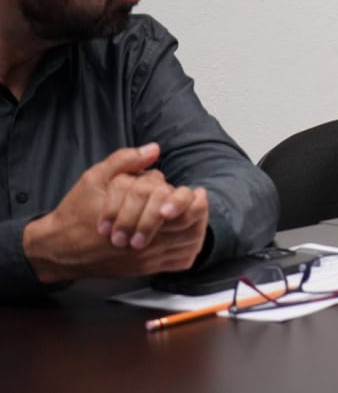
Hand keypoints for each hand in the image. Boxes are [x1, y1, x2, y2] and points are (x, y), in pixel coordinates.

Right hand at [23, 144, 209, 283]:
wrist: (58, 248)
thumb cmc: (76, 212)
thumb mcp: (95, 178)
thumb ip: (125, 161)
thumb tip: (153, 149)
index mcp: (133, 218)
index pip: (176, 210)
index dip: (189, 199)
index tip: (195, 190)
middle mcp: (142, 243)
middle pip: (187, 228)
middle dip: (197, 212)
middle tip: (198, 200)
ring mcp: (145, 259)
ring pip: (186, 246)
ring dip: (197, 228)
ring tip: (196, 214)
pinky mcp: (143, 269)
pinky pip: (178, 262)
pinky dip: (190, 248)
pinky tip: (189, 234)